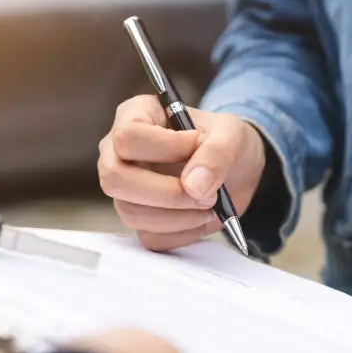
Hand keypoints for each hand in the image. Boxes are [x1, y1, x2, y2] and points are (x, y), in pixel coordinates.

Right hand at [98, 95, 265, 250]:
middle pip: (115, 179)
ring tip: (212, 204)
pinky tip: (202, 216)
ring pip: (131, 213)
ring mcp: (124, 189)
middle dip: (168, 193)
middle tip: (208, 194)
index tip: (198, 145)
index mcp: (134, 116)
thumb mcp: (231, 134)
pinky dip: (183, 232)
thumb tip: (193, 186)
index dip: (165, 148)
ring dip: (179, 216)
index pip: (128, 137)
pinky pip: (150, 236)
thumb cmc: (224, 141)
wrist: (236, 170)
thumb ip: (217, 152)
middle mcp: (117, 152)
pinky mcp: (139, 218)